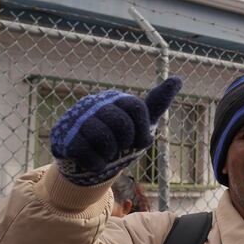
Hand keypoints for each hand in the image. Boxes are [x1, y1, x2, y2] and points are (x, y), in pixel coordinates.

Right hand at [50, 77, 181, 184]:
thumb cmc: (118, 137)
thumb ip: (157, 102)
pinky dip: (97, 163)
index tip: (141, 141)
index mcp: (116, 99)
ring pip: (103, 137)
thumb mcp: (140, 121)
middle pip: (121, 123)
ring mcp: (78, 120)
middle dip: (126, 142)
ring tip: (107, 153)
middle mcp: (96, 104)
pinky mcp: (65, 139)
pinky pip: (86, 153)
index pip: (136, 107)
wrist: (88, 159)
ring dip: (110, 153)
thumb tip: (178, 79)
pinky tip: (96, 162)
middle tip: (121, 147)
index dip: (142, 129)